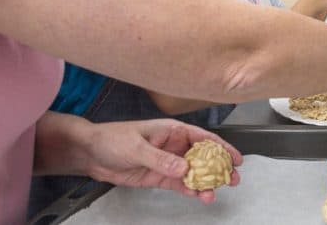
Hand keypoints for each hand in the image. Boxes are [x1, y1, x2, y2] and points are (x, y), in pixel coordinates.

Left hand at [83, 119, 242, 203]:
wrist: (91, 153)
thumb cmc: (112, 139)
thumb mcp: (136, 147)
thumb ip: (160, 159)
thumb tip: (184, 168)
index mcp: (172, 130)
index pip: (203, 138)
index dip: (222, 147)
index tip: (236, 158)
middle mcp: (174, 145)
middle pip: (203, 157)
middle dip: (219, 168)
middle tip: (233, 179)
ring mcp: (168, 162)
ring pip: (193, 173)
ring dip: (205, 183)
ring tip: (213, 194)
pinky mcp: (159, 176)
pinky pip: (180, 184)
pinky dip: (190, 190)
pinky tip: (198, 196)